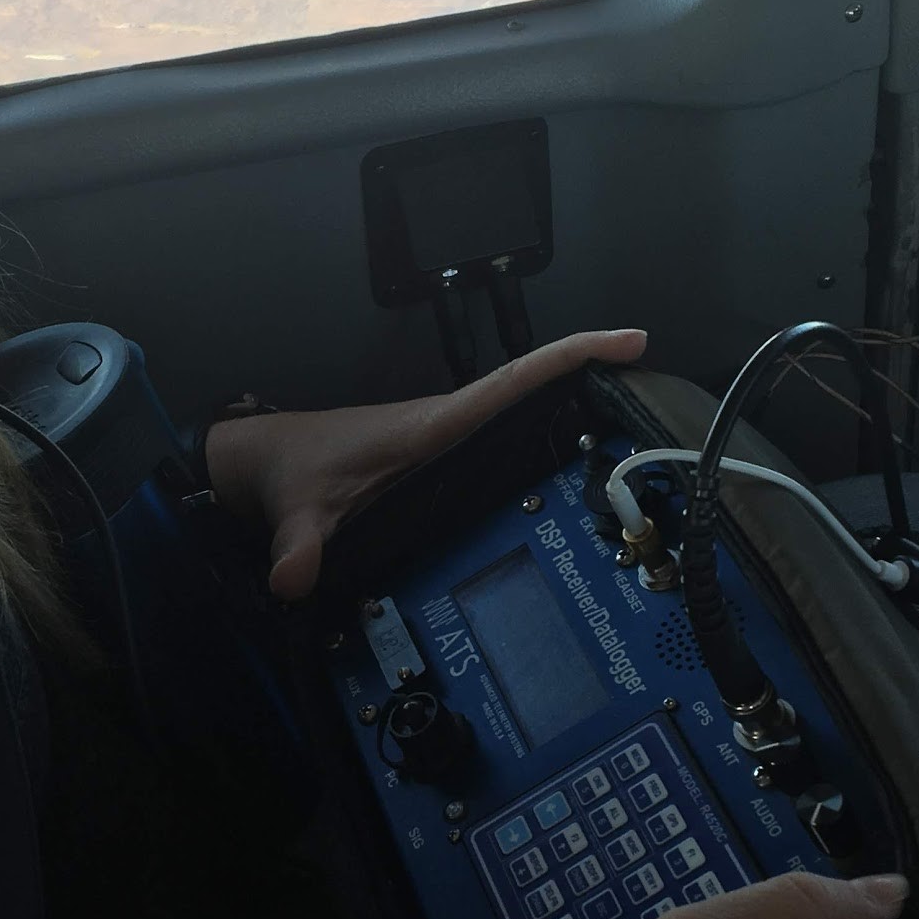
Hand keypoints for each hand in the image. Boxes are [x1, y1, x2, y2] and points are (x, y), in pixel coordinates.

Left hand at [204, 328, 647, 599]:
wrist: (257, 466)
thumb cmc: (283, 469)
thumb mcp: (293, 509)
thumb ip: (298, 545)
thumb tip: (295, 579)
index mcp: (431, 426)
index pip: (514, 381)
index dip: (573, 355)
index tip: (630, 340)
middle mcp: (447, 428)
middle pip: (534, 392)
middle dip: (594, 376)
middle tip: (661, 382)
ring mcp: (444, 447)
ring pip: (521, 418)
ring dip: (574, 410)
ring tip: (639, 423)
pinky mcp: (436, 467)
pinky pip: (501, 446)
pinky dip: (540, 442)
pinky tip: (571, 469)